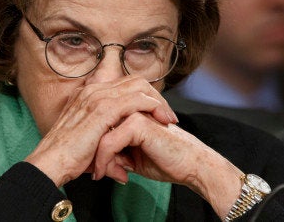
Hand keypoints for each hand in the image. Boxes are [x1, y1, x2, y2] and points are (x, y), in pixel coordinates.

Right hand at [24, 76, 177, 186]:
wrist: (50, 163)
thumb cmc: (69, 160)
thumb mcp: (93, 148)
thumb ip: (110, 151)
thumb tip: (124, 170)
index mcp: (89, 95)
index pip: (125, 84)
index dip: (145, 96)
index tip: (158, 114)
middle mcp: (93, 91)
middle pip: (135, 81)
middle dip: (156, 96)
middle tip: (168, 115)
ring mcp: (97, 97)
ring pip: (139, 86)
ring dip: (158, 101)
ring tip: (169, 118)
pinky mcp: (103, 109)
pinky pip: (136, 99)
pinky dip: (153, 106)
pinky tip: (161, 119)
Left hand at [92, 113, 243, 217]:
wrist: (191, 165)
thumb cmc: (167, 161)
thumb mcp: (132, 159)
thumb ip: (115, 154)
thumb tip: (95, 162)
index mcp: (129, 112)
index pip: (99, 124)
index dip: (93, 147)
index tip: (92, 167)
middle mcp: (130, 108)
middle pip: (97, 127)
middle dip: (92, 152)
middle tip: (94, 173)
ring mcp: (134, 113)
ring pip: (100, 135)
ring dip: (96, 158)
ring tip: (98, 175)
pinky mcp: (138, 124)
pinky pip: (109, 142)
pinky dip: (104, 160)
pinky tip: (104, 174)